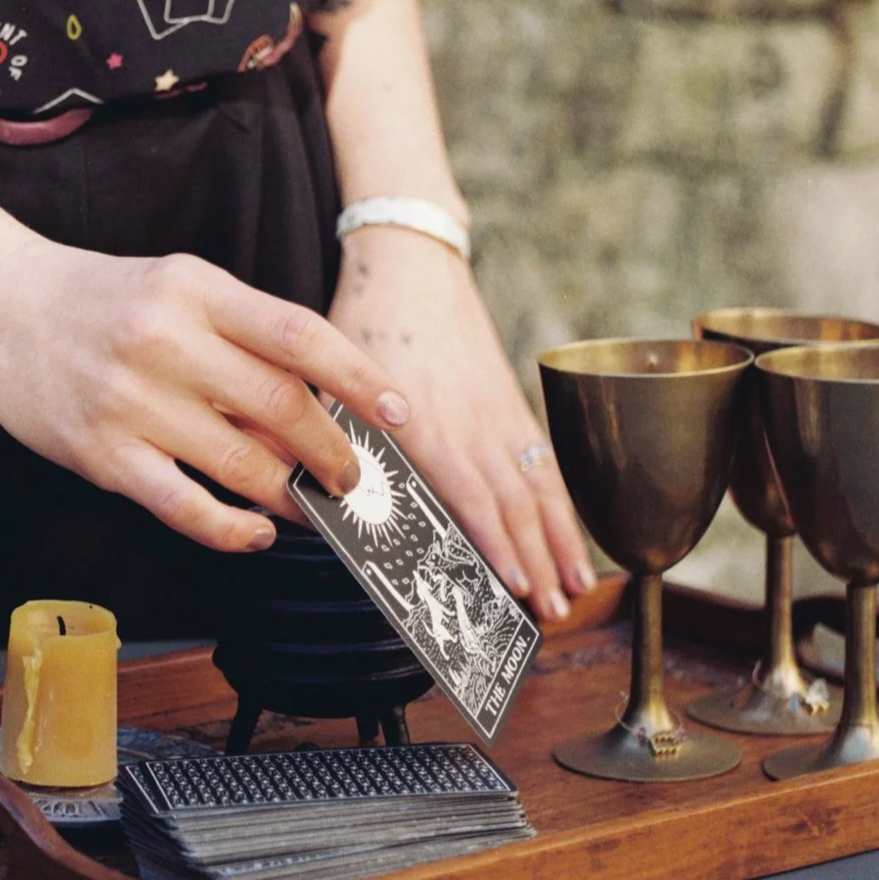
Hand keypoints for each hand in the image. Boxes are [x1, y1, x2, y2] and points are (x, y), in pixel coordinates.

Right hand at [0, 242, 413, 554]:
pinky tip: (254, 532)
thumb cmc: (101, 301)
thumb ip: (245, 332)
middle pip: (280, 406)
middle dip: (333, 451)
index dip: (361, 379)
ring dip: (289, 495)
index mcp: (195, 290)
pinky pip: (186, 507)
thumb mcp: (179, 285)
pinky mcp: (104, 455)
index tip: (399, 413)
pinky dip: (233, 530)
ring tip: (306, 503)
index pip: (299, 335)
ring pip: (242, 464)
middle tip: (353, 475)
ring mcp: (131, 402)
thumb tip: (323, 399)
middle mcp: (166, 342)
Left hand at [327, 226, 595, 620]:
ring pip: (537, 485)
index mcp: (421, 419)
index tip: (510, 584)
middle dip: (534, 560)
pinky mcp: (510, 403)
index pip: (463, 491)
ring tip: (576, 589)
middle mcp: (468, 421)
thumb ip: (320, 433)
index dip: (490, 540)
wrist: (410, 265)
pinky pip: (543, 461)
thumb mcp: (331, 373)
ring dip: (559, 540)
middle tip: (551, 614)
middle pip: (511, 499)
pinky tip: (573, 536)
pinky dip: (562, 503)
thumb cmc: (364, 320)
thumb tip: (301, 490)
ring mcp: (496, 413)